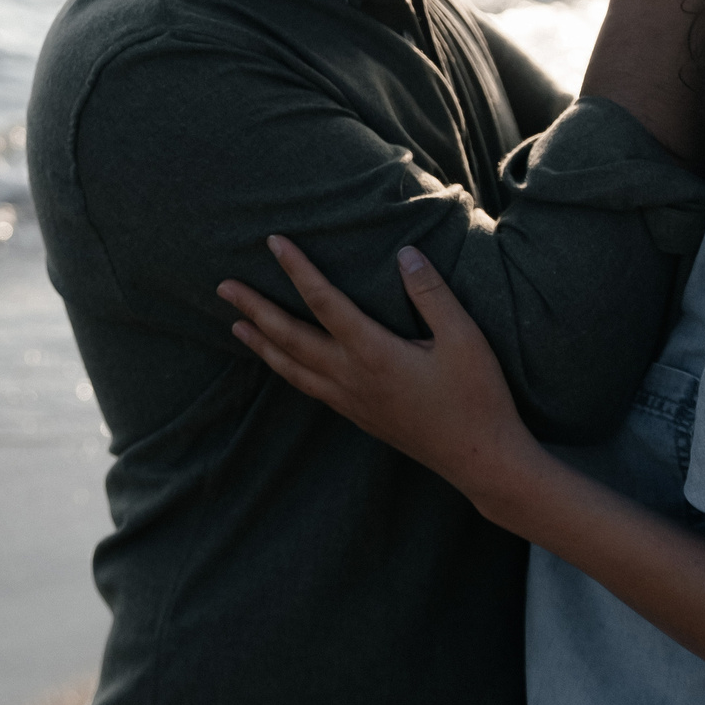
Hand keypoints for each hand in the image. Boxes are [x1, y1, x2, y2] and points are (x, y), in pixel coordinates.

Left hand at [216, 236, 538, 504]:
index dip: (297, 269)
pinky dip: (286, 370)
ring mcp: (352, 401)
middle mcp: (352, 377)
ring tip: (236, 326)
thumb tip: (405, 253)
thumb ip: (432, 294)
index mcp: (374, 353)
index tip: (273, 242)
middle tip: (223, 286)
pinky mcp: (359, 416)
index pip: (324, 301)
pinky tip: (282, 364)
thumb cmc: (478, 398)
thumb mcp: (464, 339)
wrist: (481, 462)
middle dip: (255, 309)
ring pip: (292, 369)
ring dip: (261, 344)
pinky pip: (309, 388)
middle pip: (290, 337)